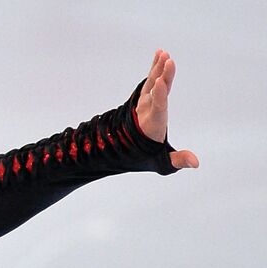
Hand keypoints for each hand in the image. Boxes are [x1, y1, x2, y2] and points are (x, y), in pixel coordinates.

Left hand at [135, 49, 199, 168]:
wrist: (122, 148)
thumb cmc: (146, 155)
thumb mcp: (161, 161)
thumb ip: (178, 160)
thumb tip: (197, 163)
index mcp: (152, 125)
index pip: (157, 108)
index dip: (157, 96)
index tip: (158, 83)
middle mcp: (147, 112)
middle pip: (155, 92)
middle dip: (162, 77)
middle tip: (168, 60)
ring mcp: (144, 104)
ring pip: (152, 83)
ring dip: (158, 68)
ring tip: (164, 53)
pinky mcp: (145, 98)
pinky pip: (151, 81)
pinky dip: (156, 68)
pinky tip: (161, 54)